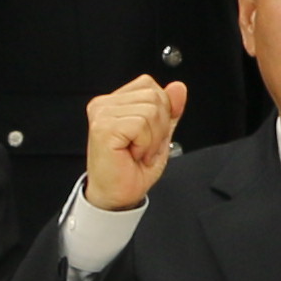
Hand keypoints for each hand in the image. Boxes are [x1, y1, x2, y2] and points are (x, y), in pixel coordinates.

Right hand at [77, 74, 183, 211]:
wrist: (116, 196)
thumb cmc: (131, 169)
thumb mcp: (160, 134)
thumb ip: (169, 110)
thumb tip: (178, 87)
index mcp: (114, 102)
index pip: (148, 85)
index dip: (160, 110)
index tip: (148, 135)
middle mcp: (104, 104)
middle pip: (153, 96)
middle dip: (159, 127)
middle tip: (143, 147)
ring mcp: (102, 114)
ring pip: (150, 110)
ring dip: (152, 138)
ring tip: (138, 152)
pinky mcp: (104, 127)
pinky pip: (141, 124)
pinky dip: (145, 144)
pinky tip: (132, 155)